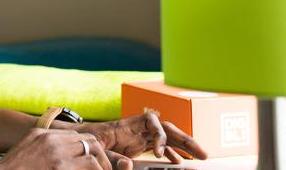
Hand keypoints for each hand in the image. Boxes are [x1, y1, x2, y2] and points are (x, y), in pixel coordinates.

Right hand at [0, 128, 130, 169]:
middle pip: (90, 142)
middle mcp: (51, 141)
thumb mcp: (27, 148)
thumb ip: (44, 145)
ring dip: (100, 168)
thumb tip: (65, 152)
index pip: (79, 135)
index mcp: (43, 135)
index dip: (91, 149)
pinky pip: (87, 168)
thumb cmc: (12, 169)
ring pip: (93, 158)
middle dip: (101, 158)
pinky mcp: (59, 168)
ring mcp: (56, 155)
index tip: (95, 161)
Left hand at [77, 112, 208, 163]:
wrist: (82, 138)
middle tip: (203, 154)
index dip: (159, 136)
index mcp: (127, 124)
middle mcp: (137, 128)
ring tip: (202, 157)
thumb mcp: (96, 147)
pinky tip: (179, 162)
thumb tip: (127, 164)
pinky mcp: (139, 144)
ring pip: (168, 138)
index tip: (157, 154)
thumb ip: (110, 156)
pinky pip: (160, 146)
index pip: (152, 121)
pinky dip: (171, 153)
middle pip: (167, 129)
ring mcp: (140, 136)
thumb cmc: (88, 139)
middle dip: (186, 140)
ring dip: (185, 146)